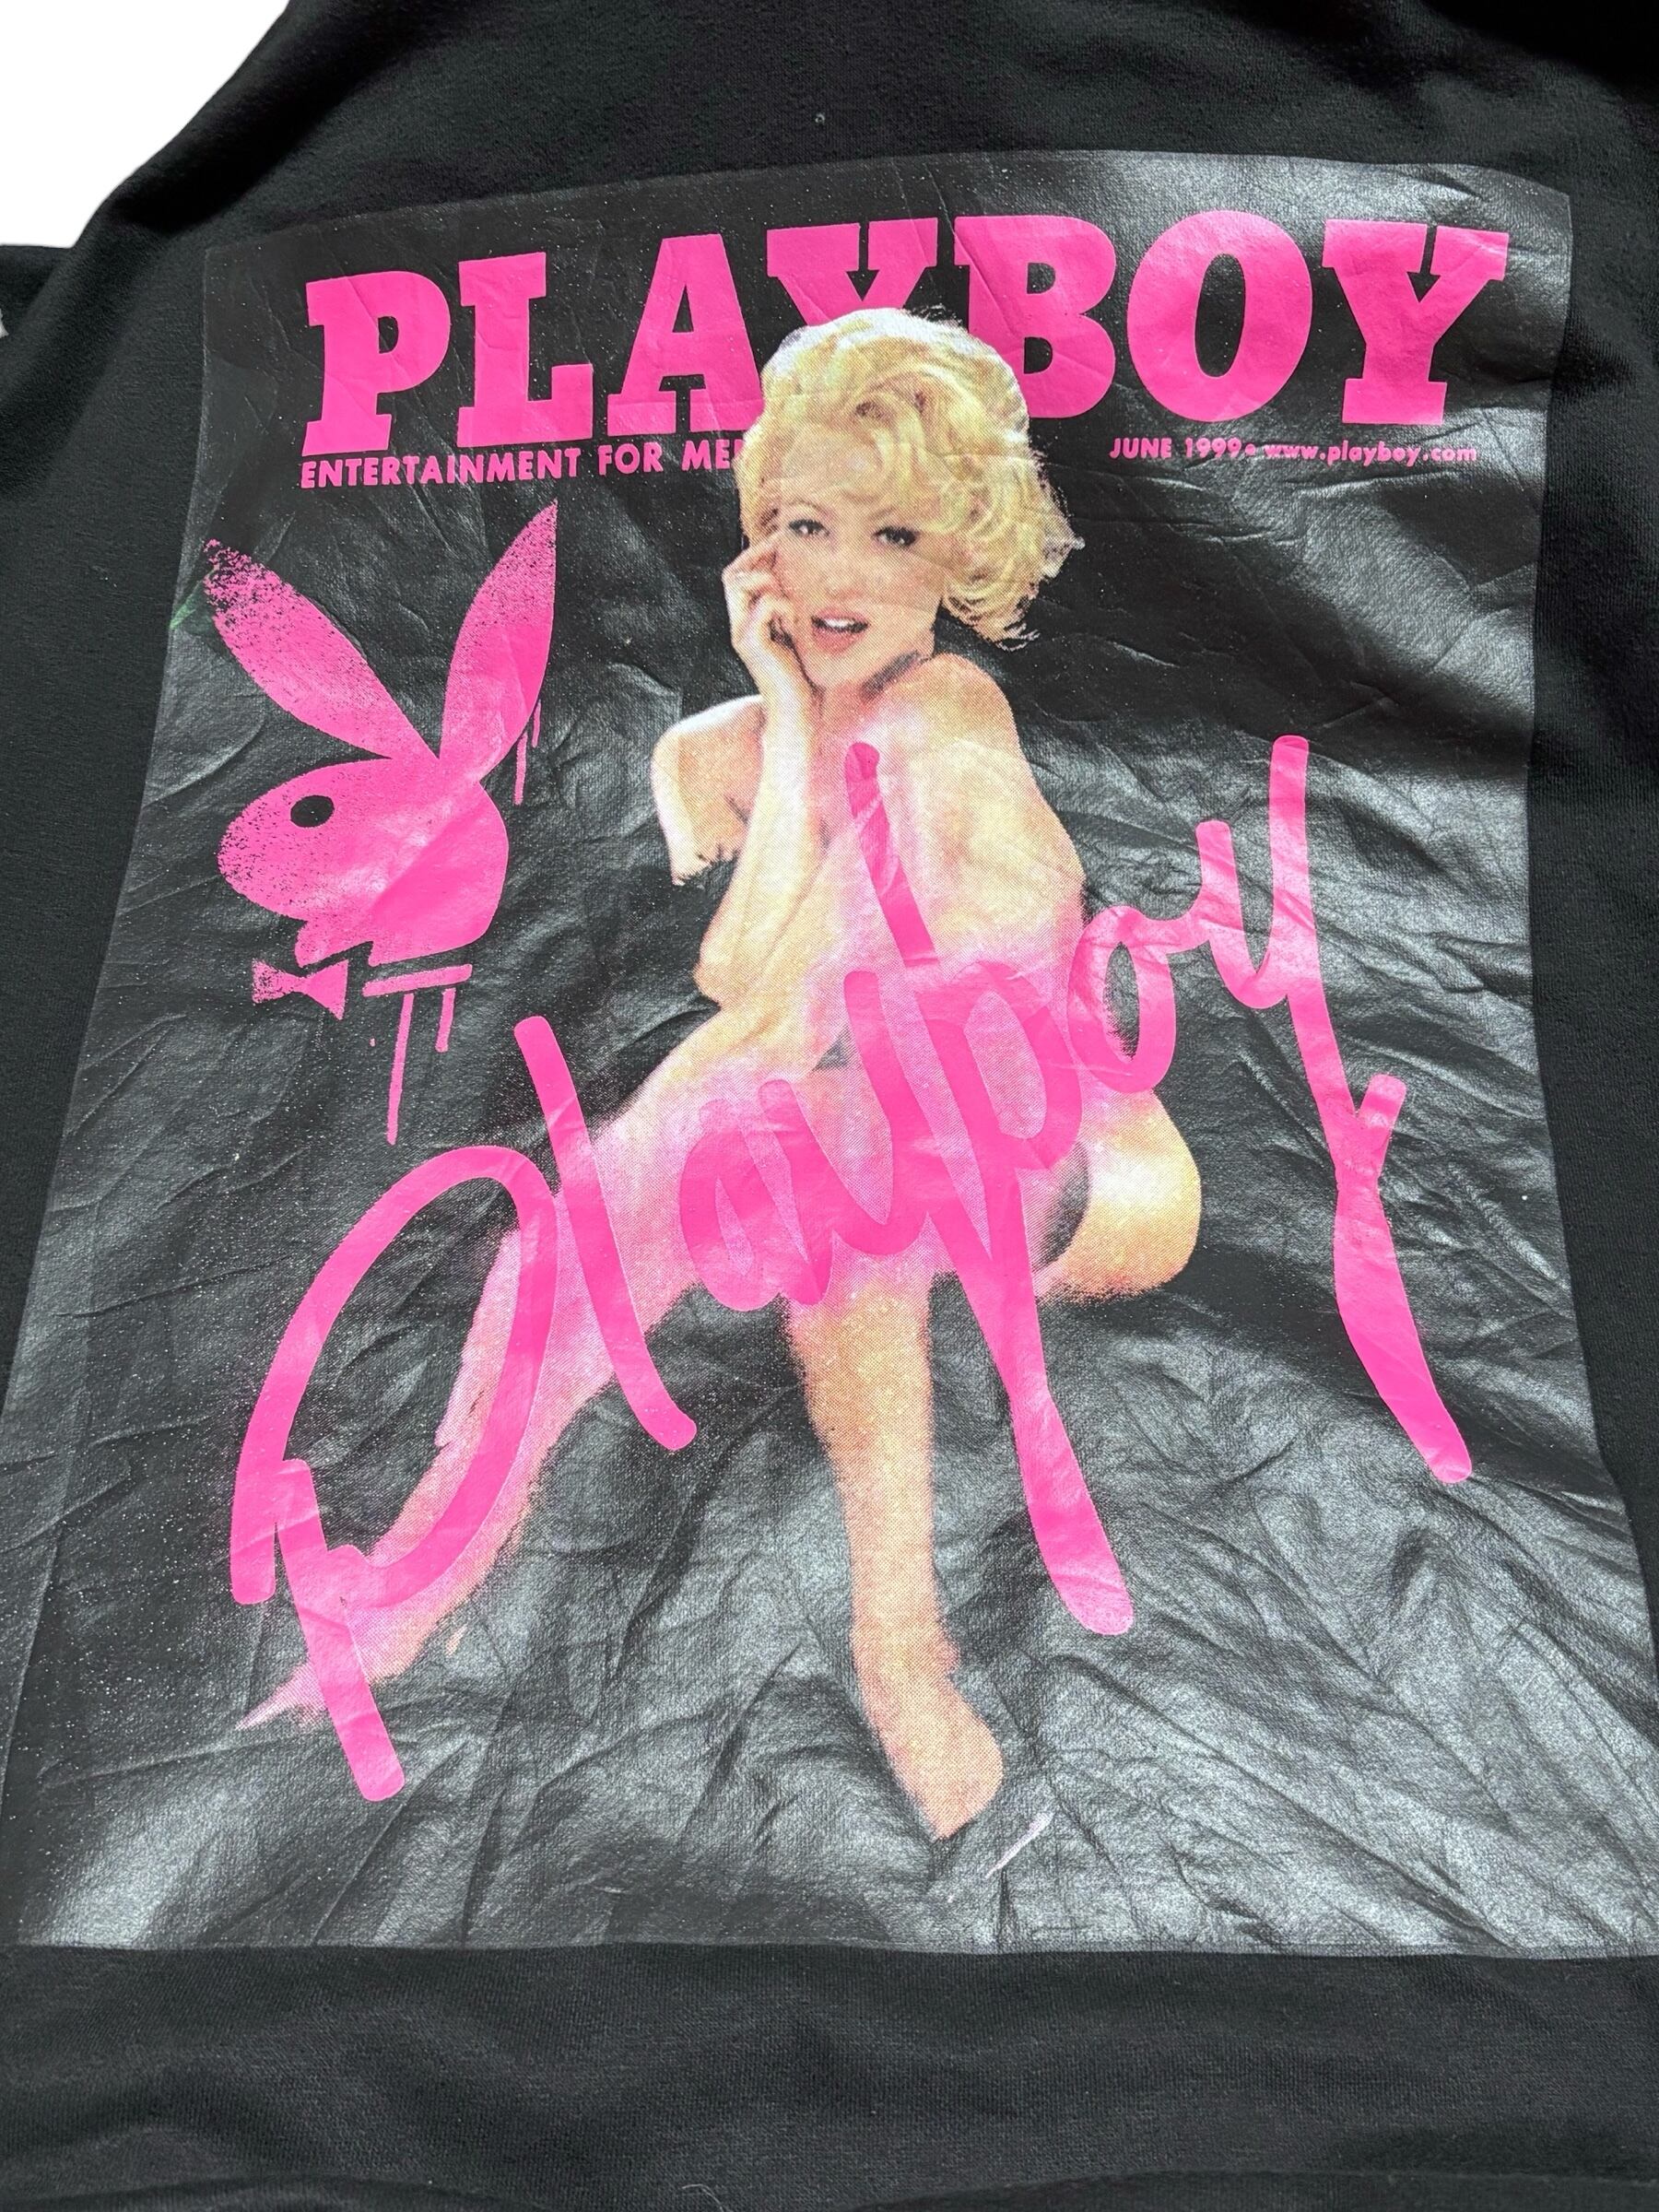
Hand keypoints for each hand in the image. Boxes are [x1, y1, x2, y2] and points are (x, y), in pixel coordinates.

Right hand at [723, 536, 813, 727]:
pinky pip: (766, 605)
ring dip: (769, 583)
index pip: (736, 579)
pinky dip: (785, 606)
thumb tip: (799, 585)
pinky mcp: (754, 645)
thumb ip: (790, 615)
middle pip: (730, 576)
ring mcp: (743, 636)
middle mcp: (739, 628)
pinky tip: (796, 627)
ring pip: (739, 583)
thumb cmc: (803, 682)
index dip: (754, 558)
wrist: (797, 716)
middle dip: (757, 558)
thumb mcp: (796, 639)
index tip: (781, 545)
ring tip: (790, 606)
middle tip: (784, 553)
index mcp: (748, 625)